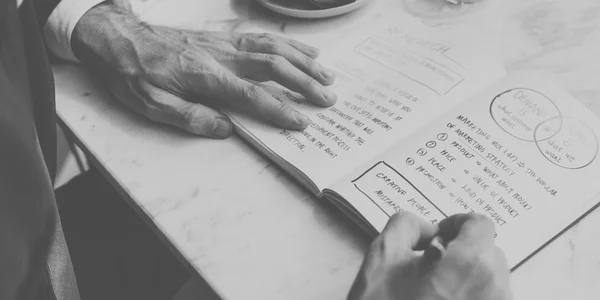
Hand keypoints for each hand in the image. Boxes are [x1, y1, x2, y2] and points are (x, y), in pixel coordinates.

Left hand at [71, 4, 336, 138]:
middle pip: (272, 67)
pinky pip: (262, 36)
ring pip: (272, 48)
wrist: (120, 38)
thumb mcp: (151, 105)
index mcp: (204, 76)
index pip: (250, 95)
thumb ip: (189, 117)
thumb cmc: (135, 75)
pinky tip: (305, 50)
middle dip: (303, 83)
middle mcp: (220, 56)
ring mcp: (224, 42)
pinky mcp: (224, 36)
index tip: (302, 122)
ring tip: (327, 75)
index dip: (279, 109)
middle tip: (328, 99)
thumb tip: (224, 129)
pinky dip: (288, 43)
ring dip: (302, 62)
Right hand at [348, 212, 510, 299]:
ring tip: (435, 290)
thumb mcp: (382, 256)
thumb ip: (406, 225)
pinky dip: (471, 296)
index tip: (439, 234)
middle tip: (431, 263)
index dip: (458, 222)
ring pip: (490, 279)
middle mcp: (492, 286)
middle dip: (463, 250)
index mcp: (469, 261)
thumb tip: (425, 229)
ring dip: (468, 275)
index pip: (481, 223)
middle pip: (488, 251)